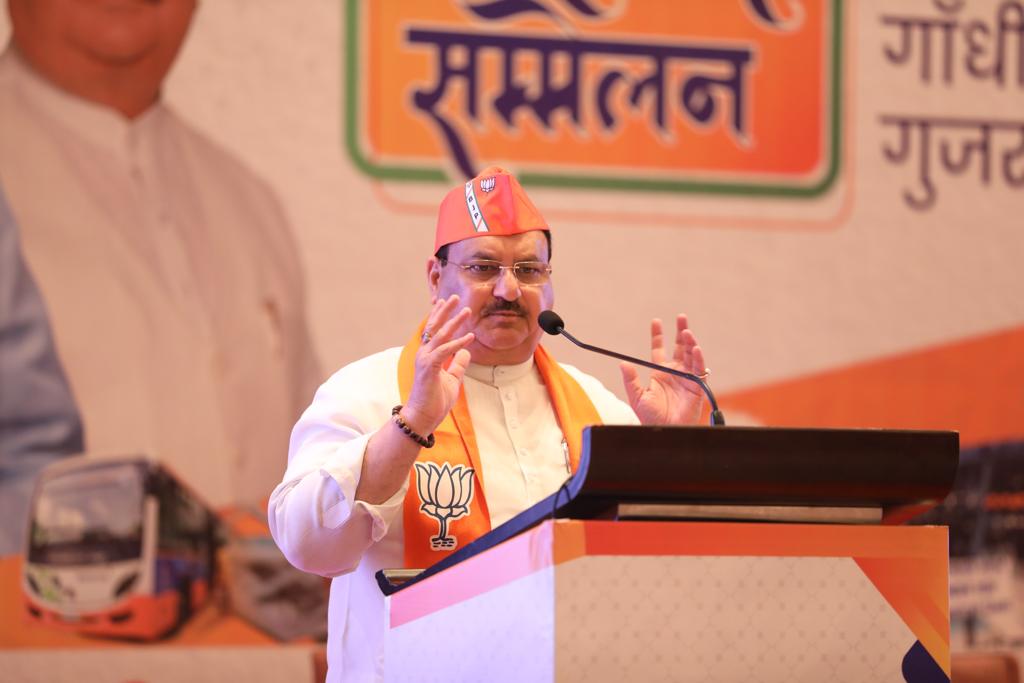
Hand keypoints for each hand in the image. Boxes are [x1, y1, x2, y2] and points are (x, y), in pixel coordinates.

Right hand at [403, 295, 473, 433]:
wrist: (422, 418)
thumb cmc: (435, 400)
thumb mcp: (452, 379)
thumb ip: (458, 365)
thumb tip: (466, 352)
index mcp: (428, 355)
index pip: (434, 331)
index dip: (440, 315)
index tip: (446, 302)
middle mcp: (424, 354)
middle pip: (435, 327)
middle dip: (446, 311)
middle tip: (456, 297)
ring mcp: (425, 360)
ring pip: (441, 335)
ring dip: (455, 322)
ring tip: (467, 310)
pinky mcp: (429, 368)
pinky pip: (445, 352)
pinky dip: (458, 343)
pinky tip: (469, 337)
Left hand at [620, 314, 706, 424]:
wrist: (664, 431)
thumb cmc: (650, 418)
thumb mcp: (637, 397)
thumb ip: (631, 380)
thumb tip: (623, 363)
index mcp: (660, 373)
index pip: (659, 349)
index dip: (658, 335)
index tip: (656, 321)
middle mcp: (675, 372)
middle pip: (679, 347)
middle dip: (681, 332)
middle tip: (681, 317)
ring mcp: (687, 378)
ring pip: (690, 355)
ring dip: (689, 343)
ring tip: (686, 332)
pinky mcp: (697, 387)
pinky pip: (699, 370)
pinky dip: (698, 359)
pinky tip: (695, 348)